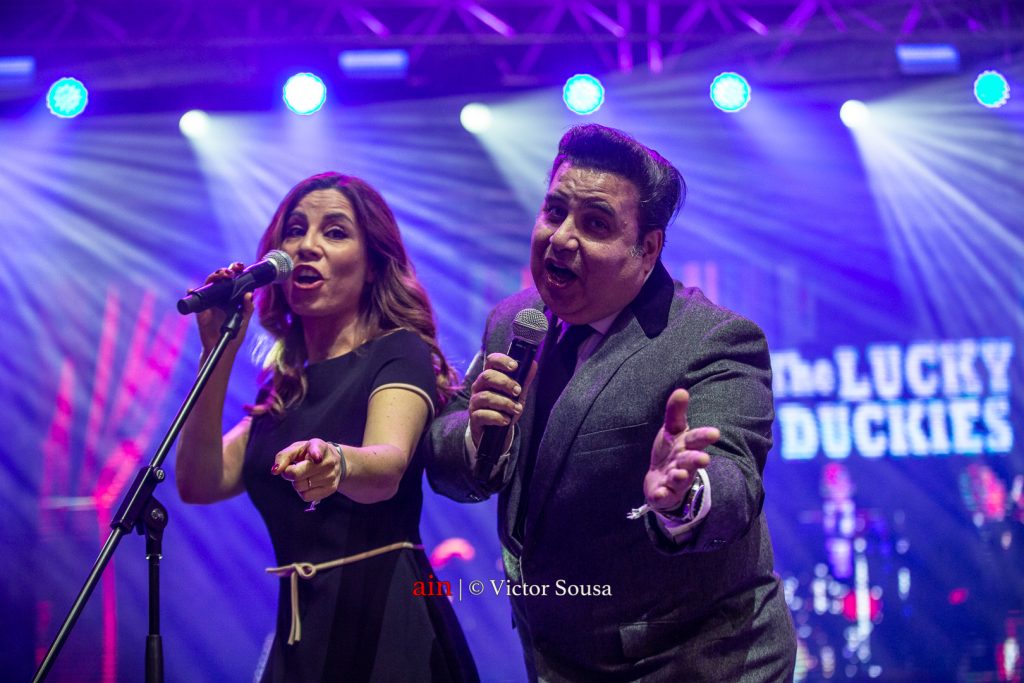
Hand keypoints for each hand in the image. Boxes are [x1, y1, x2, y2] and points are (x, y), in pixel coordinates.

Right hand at [191, 262, 253, 354]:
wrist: (224, 348)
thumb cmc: (234, 334)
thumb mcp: (244, 320)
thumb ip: (248, 308)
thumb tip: (249, 294)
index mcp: (230, 299)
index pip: (231, 281)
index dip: (234, 272)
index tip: (239, 267)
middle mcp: (219, 298)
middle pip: (219, 280)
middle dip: (223, 272)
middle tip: (229, 272)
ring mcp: (209, 303)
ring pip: (208, 286)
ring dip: (212, 278)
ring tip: (219, 276)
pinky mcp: (201, 311)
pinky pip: (195, 300)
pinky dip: (192, 293)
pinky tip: (191, 289)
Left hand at [271, 438, 345, 504]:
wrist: (334, 461)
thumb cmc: (309, 454)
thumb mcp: (296, 449)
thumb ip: (283, 456)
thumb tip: (275, 470)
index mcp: (319, 446)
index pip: (317, 449)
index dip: (315, 453)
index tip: (316, 457)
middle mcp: (329, 461)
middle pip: (297, 474)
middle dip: (289, 473)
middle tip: (292, 469)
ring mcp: (331, 476)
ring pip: (300, 486)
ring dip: (297, 482)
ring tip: (305, 475)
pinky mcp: (331, 489)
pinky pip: (306, 496)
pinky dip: (302, 491)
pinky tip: (308, 483)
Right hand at [468, 353, 536, 448]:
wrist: (495, 433)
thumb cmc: (505, 408)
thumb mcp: (517, 394)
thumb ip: (524, 380)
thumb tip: (533, 364)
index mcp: (489, 377)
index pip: (491, 361)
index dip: (502, 360)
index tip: (515, 366)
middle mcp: (479, 387)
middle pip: (487, 376)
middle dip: (505, 382)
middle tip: (518, 391)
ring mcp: (475, 402)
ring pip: (486, 396)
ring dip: (504, 402)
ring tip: (517, 409)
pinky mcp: (474, 418)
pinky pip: (482, 414)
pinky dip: (497, 417)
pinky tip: (506, 420)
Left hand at [644, 389, 718, 511]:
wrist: (661, 481)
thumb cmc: (671, 452)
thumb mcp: (672, 431)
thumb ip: (676, 413)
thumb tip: (681, 390)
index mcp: (686, 446)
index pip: (696, 439)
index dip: (704, 436)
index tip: (715, 433)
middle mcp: (683, 464)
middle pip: (690, 461)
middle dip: (696, 460)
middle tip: (704, 459)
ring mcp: (674, 480)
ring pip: (679, 479)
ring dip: (680, 476)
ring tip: (679, 474)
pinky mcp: (664, 494)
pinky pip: (663, 496)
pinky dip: (662, 495)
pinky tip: (659, 493)